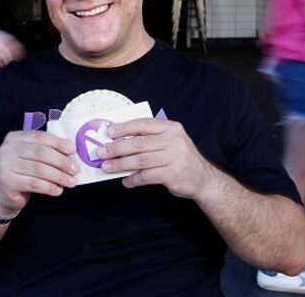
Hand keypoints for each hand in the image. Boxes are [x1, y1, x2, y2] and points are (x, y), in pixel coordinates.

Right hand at [0, 131, 79, 215]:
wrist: (4, 193)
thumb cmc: (23, 172)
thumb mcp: (32, 157)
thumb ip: (48, 151)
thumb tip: (72, 152)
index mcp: (16, 137)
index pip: (40, 137)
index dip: (58, 143)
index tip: (73, 150)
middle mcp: (8, 148)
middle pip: (41, 152)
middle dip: (61, 161)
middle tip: (75, 169)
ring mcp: (6, 165)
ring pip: (39, 169)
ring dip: (58, 176)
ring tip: (70, 182)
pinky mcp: (7, 181)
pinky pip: (34, 184)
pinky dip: (49, 187)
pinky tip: (58, 190)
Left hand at [98, 119, 213, 198]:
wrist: (203, 179)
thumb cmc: (180, 158)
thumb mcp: (171, 141)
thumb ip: (150, 138)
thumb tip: (119, 140)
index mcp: (171, 128)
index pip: (144, 124)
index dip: (125, 127)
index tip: (109, 132)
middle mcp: (174, 141)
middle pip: (139, 143)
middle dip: (117, 148)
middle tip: (101, 152)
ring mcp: (175, 158)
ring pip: (141, 160)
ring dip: (121, 164)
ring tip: (107, 167)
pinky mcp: (173, 175)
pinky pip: (147, 176)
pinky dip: (134, 179)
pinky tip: (126, 181)